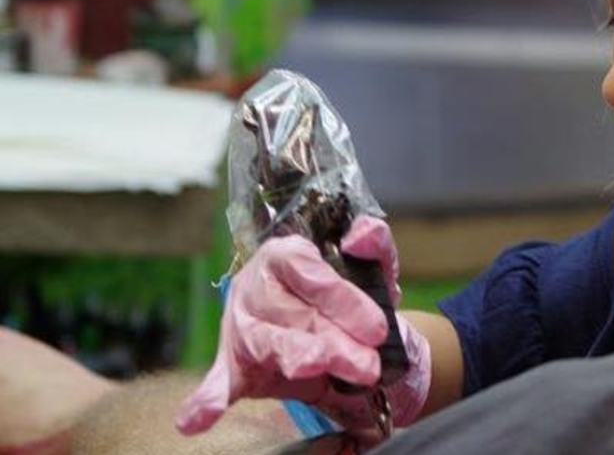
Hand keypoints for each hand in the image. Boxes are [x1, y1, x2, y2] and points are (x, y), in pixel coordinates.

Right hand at [175, 216, 431, 435]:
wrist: (340, 335)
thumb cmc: (349, 294)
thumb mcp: (371, 266)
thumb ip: (374, 245)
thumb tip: (362, 234)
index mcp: (284, 255)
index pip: (308, 271)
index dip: (342, 299)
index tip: (377, 327)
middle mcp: (256, 288)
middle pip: (293, 313)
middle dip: (335, 341)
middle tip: (369, 365)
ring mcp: (242, 328)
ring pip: (267, 343)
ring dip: (296, 358)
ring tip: (317, 367)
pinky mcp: (237, 366)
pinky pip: (219, 383)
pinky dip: (207, 400)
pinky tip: (197, 419)